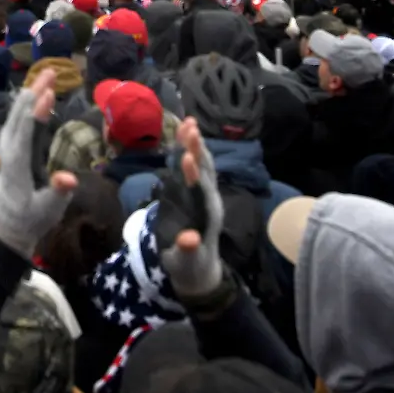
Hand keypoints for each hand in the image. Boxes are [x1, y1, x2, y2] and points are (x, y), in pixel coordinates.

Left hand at [0, 68, 75, 259]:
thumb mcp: (48, 210)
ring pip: (16, 116)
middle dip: (34, 93)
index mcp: (18, 166)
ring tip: (45, 76)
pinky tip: (32, 94)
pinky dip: (25, 105)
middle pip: (20, 117)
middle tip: (50, 72)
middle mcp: (9, 152)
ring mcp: (7, 149)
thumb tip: (69, 180)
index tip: (48, 93)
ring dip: (30, 94)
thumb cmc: (31, 219)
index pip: (26, 134)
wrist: (7, 227)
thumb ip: (58, 193)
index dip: (37, 113)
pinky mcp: (9, 149)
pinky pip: (16, 121)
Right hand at [155, 118, 223, 300]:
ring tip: (189, 122)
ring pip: (204, 166)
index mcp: (205, 217)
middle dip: (196, 150)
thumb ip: (186, 250)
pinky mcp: (201, 193)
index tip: (187, 157)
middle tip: (190, 126)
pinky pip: (200, 169)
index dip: (193, 175)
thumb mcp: (184, 262)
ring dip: (196, 144)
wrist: (200, 270)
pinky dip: (194, 150)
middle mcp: (210, 202)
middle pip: (204, 172)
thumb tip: (189, 239)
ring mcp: (207, 196)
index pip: (199, 192)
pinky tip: (190, 135)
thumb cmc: (188, 267)